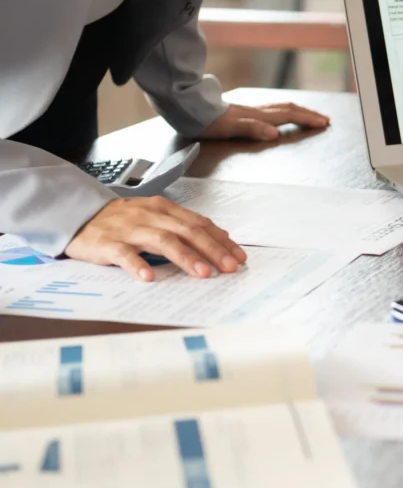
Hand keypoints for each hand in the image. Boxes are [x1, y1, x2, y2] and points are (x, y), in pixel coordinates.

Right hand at [65, 197, 247, 280]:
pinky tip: (149, 277)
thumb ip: (185, 226)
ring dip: (185, 257)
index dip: (221, 240)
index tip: (239, 256)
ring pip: (162, 240)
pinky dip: (137, 265)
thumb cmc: (123, 220)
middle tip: (229, 267)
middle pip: (187, 231)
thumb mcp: (156, 217)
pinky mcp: (107, 243)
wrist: (78, 214)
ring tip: (202, 274)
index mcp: (164, 210)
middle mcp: (150, 216)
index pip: (199, 224)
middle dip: (212, 249)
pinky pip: (123, 254)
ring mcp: (129, 229)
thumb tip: (221, 238)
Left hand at [200, 103, 329, 140]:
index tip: (323, 123)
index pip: (287, 116)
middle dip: (307, 114)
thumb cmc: (207, 122)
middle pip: (288, 109)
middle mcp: (256, 111)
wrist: (188, 110)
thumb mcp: (229, 128)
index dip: (306, 119)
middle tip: (324, 119)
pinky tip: (281, 115)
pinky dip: (284, 112)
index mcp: (256, 116)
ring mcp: (250, 110)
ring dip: (298, 111)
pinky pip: (271, 110)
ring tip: (309, 116)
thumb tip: (275, 133)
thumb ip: (252, 129)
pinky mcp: (243, 112)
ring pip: (280, 108)